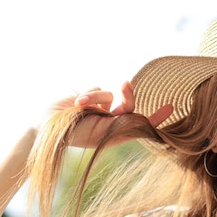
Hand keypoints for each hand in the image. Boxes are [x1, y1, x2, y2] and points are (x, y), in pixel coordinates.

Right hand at [48, 81, 172, 147]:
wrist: (46, 126)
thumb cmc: (75, 133)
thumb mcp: (102, 131)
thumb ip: (122, 122)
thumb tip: (140, 113)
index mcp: (115, 134)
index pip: (140, 125)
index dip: (156, 118)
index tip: (170, 108)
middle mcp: (110, 122)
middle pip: (128, 105)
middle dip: (128, 94)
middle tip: (127, 83)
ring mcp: (99, 110)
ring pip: (108, 94)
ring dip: (95, 96)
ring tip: (80, 106)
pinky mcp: (89, 99)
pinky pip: (96, 89)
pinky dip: (87, 93)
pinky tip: (76, 102)